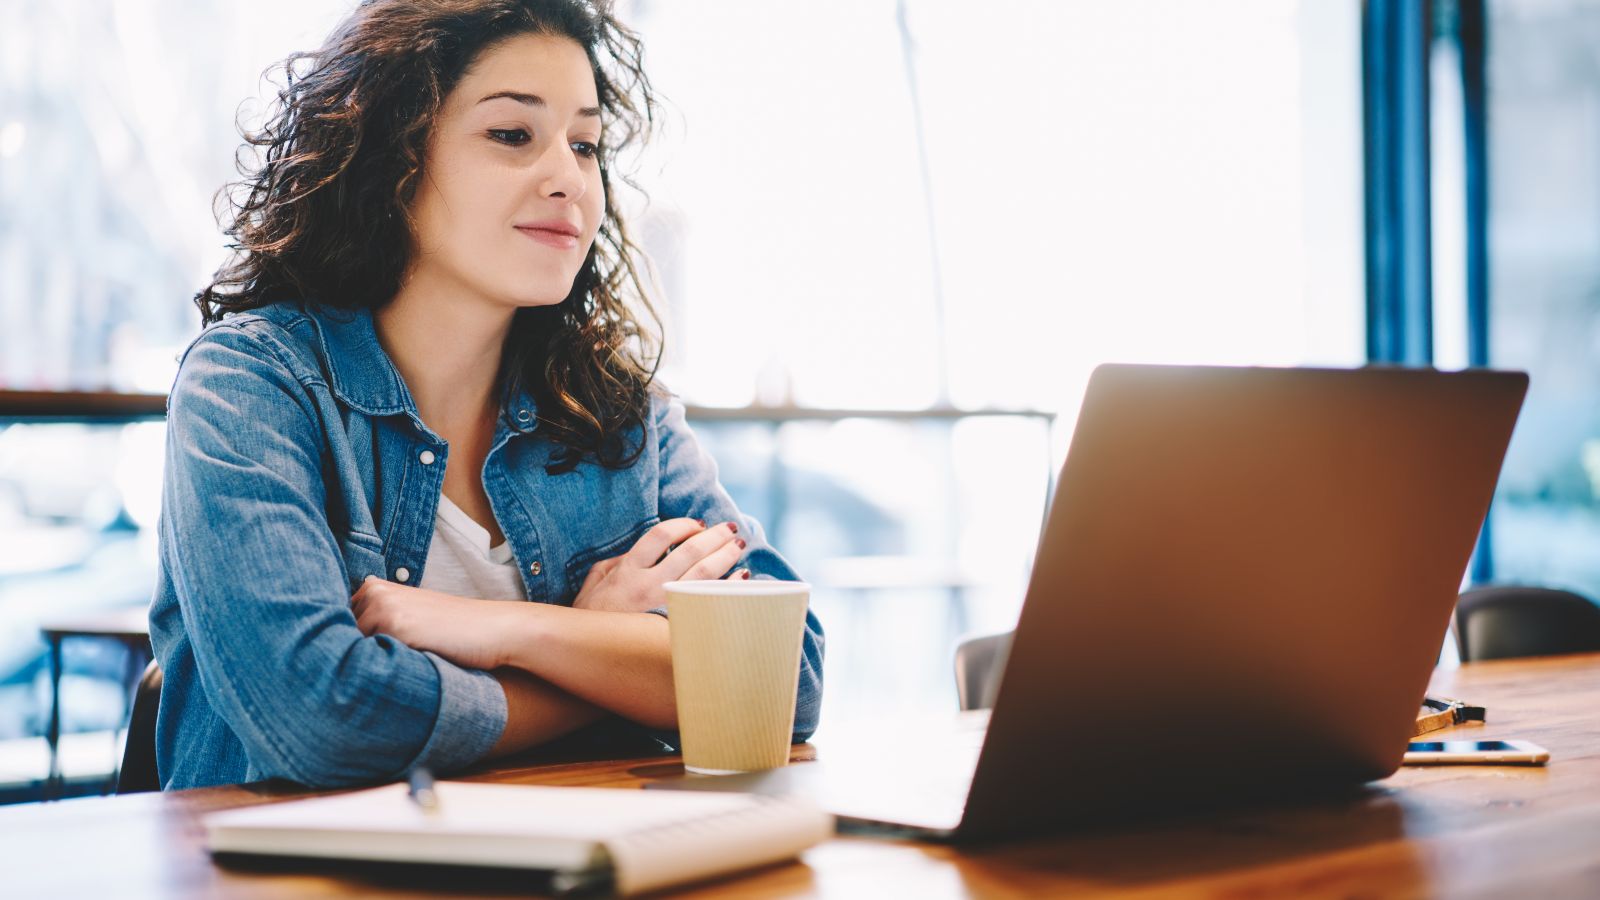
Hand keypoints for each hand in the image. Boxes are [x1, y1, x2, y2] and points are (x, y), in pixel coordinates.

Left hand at [350, 577, 518, 669]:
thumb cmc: (452, 628)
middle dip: (345, 658)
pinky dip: (377, 672)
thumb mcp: (411, 615)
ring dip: (359, 668)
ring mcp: (384, 609)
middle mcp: (374, 594)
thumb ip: (377, 622)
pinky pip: (370, 659)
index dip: (341, 647)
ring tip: (386, 676)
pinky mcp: (397, 628)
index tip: (353, 660)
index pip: (334, 625)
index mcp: (375, 588)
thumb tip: (333, 651)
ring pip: (349, 650)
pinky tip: (398, 676)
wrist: (492, 629)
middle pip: (336, 637)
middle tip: (368, 673)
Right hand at [573, 518, 747, 613]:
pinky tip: (741, 576)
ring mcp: (665, 607)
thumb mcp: (596, 580)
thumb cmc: (591, 617)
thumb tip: (644, 549)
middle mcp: (649, 586)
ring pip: (704, 574)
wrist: (589, 656)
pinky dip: (729, 586)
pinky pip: (710, 602)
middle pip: (691, 551)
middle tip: (730, 528)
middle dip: (715, 536)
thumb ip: (618, 560)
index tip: (698, 523)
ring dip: (726, 555)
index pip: (662, 535)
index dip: (683, 525)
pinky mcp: (677, 626)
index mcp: (628, 571)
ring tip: (739, 545)